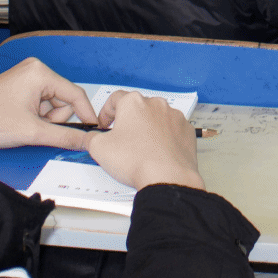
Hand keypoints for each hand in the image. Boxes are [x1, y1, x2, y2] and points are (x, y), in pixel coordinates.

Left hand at [0, 57, 97, 151]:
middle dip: (52, 120)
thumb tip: (86, 140)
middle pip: (63, 100)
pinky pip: (39, 105)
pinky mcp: (19, 87)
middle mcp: (35, 70)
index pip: (75, 94)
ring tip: (22, 126)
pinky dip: (34, 118)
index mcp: (40, 73)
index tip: (93, 132)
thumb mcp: (31, 132)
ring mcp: (26, 78)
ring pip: (51, 105)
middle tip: (34, 129)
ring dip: (42, 121)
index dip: (86, 115)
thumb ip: (63, 136)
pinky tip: (18, 122)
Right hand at [85, 91, 204, 191]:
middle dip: (128, 121)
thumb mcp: (99, 149)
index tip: (104, 125)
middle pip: (137, 108)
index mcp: (133, 102)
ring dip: (148, 128)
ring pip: (156, 118)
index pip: (114, 99)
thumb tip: (90, 137)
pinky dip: (165, 137)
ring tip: (141, 148)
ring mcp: (174, 116)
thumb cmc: (135, 160)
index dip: (106, 113)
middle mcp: (156, 104)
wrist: (167, 178)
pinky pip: (172, 130)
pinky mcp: (187, 130)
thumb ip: (90, 138)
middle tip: (121, 139)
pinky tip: (158, 152)